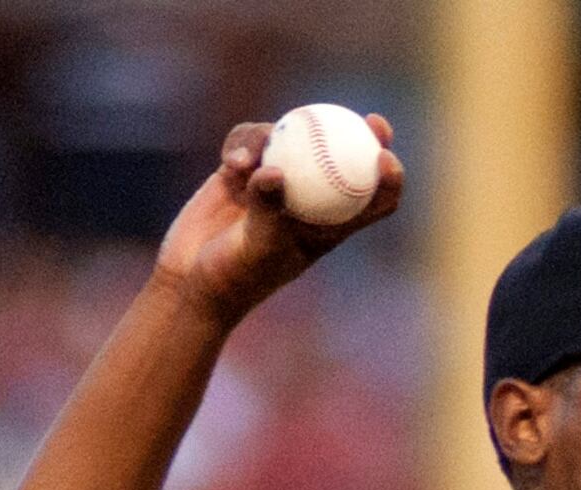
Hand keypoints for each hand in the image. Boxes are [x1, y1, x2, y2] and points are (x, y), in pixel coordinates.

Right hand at [152, 115, 404, 324]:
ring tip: (249, 161)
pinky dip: (242, 146)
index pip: (372, 202)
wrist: (191, 280)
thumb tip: (275, 172)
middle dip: (363, 135)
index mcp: (327, 226)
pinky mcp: (241, 172)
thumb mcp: (256, 248)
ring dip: (275, 140)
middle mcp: (306, 200)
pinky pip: (249, 142)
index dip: (389, 179)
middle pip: (343, 158)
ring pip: (291, 141)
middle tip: (369, 119)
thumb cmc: (234, 277)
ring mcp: (274, 182)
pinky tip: (231, 162)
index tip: (386, 158)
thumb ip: (267, 209)